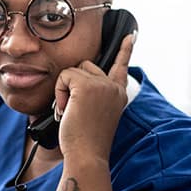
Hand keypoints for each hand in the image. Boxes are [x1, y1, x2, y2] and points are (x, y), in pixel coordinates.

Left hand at [53, 33, 135, 159]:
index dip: (125, 50)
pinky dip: (59, 92)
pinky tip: (66, 110)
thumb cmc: (86, 141)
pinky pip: (64, 76)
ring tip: (70, 112)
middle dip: (73, 83)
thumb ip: (93, 95)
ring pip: (73, 70)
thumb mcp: (95, 114)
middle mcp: (114, 87)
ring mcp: (102, 85)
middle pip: (86, 66)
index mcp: (118, 94)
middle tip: (72, 110)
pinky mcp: (87, 86)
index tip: (131, 35)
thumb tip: (76, 80)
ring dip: (65, 90)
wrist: (87, 155)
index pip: (121, 67)